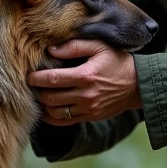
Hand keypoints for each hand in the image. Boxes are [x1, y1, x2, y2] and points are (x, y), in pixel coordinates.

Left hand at [27, 39, 141, 125]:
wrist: (138, 84)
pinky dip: (52, 118)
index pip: (53, 79)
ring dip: (44, 105)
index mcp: (86, 75)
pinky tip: (47, 110)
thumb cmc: (117, 61)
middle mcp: (86, 94)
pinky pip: (65, 122)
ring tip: (40, 96)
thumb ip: (75, 46)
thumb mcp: (99, 46)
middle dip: (37, 92)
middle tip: (31, 85)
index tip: (28, 75)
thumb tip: (51, 50)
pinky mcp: (91, 116)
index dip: (36, 78)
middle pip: (51, 98)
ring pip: (56, 112)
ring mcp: (88, 108)